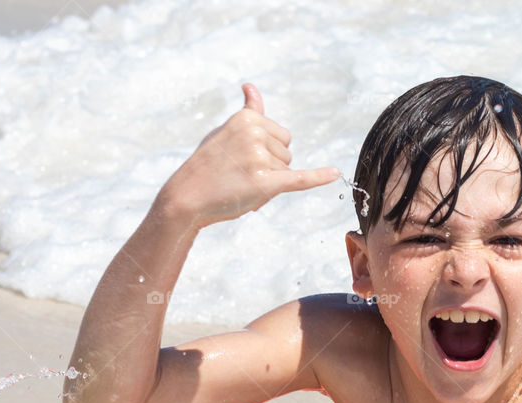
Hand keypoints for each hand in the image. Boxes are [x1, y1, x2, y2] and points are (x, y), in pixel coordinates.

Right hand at [153, 82, 338, 228]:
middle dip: (270, 165)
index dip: (266, 151)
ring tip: (240, 182)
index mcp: (247, 119)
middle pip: (286, 152)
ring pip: (286, 170)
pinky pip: (300, 178)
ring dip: (269, 180)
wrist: (187, 196)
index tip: (241, 156)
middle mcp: (254, 135)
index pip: (281, 136)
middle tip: (239, 172)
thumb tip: (251, 87)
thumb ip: (247, 112)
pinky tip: (334, 173)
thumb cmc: (208, 164)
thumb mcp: (225, 131)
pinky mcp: (264, 183)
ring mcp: (259, 159)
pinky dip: (319, 177)